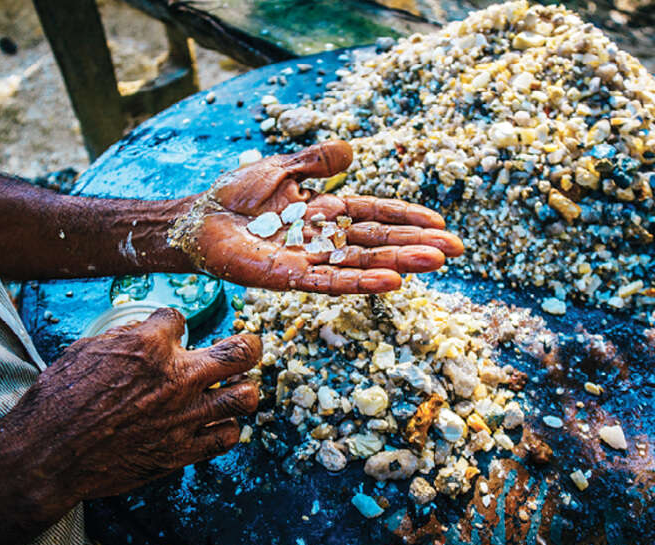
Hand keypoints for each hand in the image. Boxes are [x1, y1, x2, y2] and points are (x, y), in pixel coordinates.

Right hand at [0, 308, 260, 505]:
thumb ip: (126, 337)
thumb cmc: (59, 398)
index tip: (167, 334)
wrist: (49, 454)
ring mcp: (185, 416)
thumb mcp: (87, 350)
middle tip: (246, 347)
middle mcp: (177, 377)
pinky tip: (213, 424)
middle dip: (249, 345)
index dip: (172, 325)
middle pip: (242, 351)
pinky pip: (228, 437)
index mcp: (150, 345)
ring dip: (243, 390)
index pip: (179, 318)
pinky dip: (225, 428)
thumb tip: (147, 330)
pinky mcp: (182, 450)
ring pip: (246, 397)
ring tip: (234, 389)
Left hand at [170, 140, 463, 293]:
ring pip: (361, 261)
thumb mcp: (280, 168)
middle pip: (376, 240)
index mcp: (325, 211)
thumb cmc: (236, 195)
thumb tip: (352, 151)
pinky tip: (390, 282)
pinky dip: (360, 281)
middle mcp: (323, 238)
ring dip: (398, 262)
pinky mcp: (289, 277)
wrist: (199, 219)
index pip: (374, 214)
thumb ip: (315, 162)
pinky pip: (330, 280)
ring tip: (435, 262)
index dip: (405, 218)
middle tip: (455, 249)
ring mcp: (309, 259)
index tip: (439, 224)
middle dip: (415, 244)